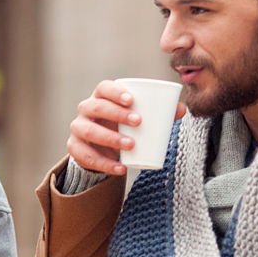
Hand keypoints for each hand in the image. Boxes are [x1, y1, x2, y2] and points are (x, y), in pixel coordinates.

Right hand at [67, 80, 185, 174]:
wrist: (103, 147)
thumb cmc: (123, 126)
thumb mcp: (138, 117)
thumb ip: (160, 112)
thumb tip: (182, 109)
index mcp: (100, 97)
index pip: (103, 88)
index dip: (115, 92)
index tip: (132, 100)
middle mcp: (85, 110)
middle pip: (95, 107)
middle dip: (116, 114)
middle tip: (139, 122)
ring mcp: (78, 129)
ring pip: (88, 131)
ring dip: (110, 138)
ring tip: (131, 146)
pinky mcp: (75, 148)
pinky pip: (84, 156)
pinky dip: (103, 163)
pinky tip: (120, 168)